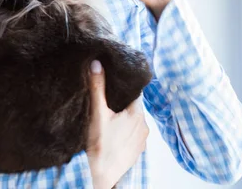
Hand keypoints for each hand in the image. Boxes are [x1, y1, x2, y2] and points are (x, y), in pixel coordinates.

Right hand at [85, 60, 148, 188]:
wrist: (102, 176)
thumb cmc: (100, 146)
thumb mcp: (97, 113)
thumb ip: (97, 87)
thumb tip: (97, 64)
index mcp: (137, 114)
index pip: (133, 93)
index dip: (123, 88)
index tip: (113, 86)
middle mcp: (144, 126)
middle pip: (133, 107)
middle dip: (121, 104)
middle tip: (107, 103)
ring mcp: (142, 140)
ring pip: (134, 121)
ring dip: (123, 118)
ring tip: (108, 119)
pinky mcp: (138, 151)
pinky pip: (133, 134)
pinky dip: (125, 132)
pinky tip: (113, 134)